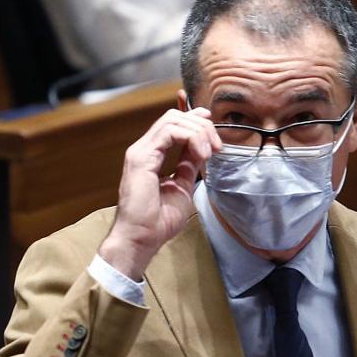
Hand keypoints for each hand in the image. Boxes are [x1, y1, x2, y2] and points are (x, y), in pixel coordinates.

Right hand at [98, 107, 221, 279]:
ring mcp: (140, 151)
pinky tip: (201, 153)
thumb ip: (188, 165)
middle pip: (174, 117)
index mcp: (151, 155)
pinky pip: (169, 131)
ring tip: (210, 151)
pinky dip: (191, 138)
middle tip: (216, 146)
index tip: (212, 125)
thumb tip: (201, 150)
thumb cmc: (157, 221)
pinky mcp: (140, 157)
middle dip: (201, 126)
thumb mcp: (183, 186)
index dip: (193, 118)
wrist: (142, 238)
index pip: (172, 124)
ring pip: (173, 120)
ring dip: (198, 132)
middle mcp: (144, 149)